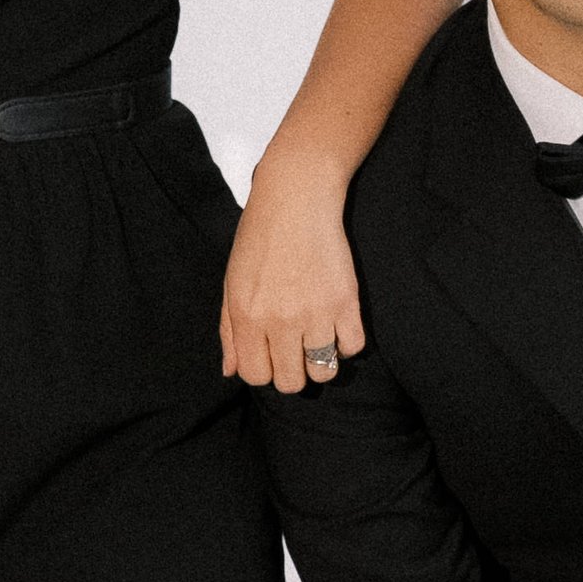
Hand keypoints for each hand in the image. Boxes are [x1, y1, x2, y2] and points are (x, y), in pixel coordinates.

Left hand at [220, 148, 366, 394]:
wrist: (296, 199)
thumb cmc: (259, 238)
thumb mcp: (232, 282)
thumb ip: (229, 331)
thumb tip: (231, 371)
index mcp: (247, 316)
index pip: (255, 376)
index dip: (264, 370)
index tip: (271, 354)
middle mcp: (279, 320)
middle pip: (290, 382)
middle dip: (292, 372)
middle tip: (295, 350)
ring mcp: (315, 313)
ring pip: (324, 372)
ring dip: (321, 362)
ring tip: (318, 340)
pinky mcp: (345, 301)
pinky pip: (353, 347)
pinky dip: (347, 343)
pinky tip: (337, 325)